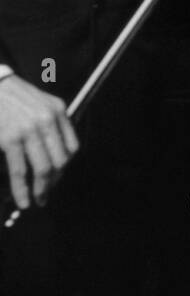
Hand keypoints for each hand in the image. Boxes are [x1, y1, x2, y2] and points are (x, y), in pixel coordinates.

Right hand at [0, 75, 78, 209]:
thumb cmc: (11, 95)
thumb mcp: (39, 102)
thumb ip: (51, 122)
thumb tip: (56, 152)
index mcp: (58, 110)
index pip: (72, 147)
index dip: (66, 165)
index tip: (58, 175)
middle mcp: (47, 119)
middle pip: (61, 160)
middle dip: (55, 180)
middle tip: (47, 192)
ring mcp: (29, 130)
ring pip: (44, 168)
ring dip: (42, 189)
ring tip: (39, 200)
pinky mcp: (10, 139)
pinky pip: (20, 170)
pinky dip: (22, 189)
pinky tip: (24, 199)